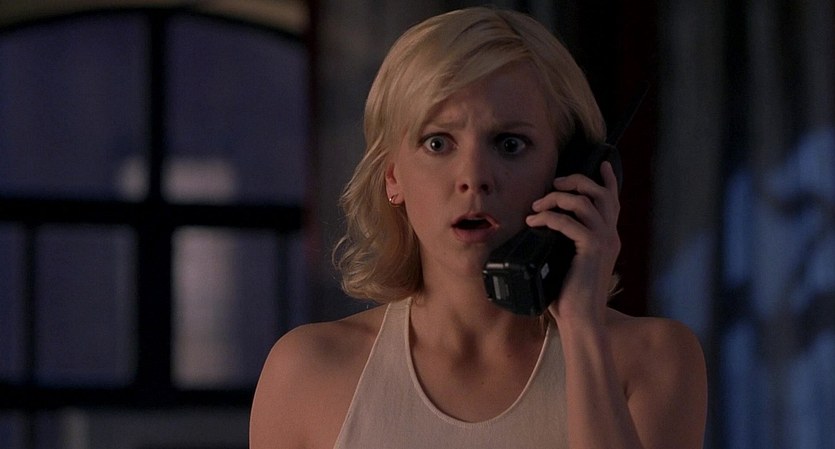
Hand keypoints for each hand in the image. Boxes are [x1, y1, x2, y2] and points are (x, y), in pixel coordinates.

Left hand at [524, 161, 620, 324]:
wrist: (581, 321)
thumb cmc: (569, 297)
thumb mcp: (567, 263)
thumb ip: (564, 243)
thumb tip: (541, 227)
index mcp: (607, 239)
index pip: (612, 202)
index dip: (608, 180)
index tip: (603, 164)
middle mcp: (610, 237)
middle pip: (600, 194)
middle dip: (576, 182)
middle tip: (554, 184)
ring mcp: (603, 242)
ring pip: (584, 203)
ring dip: (556, 199)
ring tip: (536, 207)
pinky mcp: (592, 250)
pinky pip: (568, 222)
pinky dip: (548, 218)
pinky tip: (534, 223)